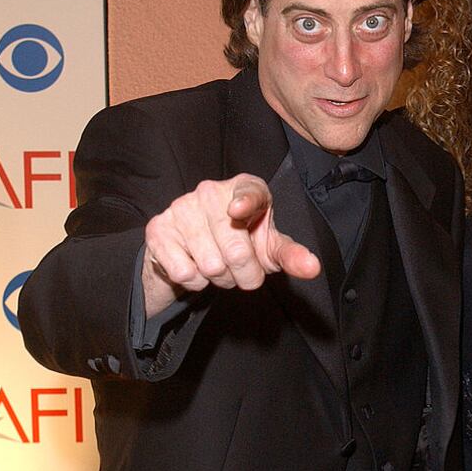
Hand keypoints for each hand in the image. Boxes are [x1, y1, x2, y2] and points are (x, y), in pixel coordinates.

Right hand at [143, 174, 319, 315]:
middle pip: (236, 251)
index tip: (238, 211)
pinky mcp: (159, 228)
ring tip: (218, 267)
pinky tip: (194, 266)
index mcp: (244, 188)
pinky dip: (195, 282)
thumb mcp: (269, 249)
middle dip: (244, 275)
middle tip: (240, 270)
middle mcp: (210, 191)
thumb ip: (291, 256)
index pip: (249, 192)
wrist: (193, 251)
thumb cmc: (241, 243)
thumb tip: (312, 267)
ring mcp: (181, 207)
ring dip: (220, 280)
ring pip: (211, 265)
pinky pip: (185, 272)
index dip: (245, 202)